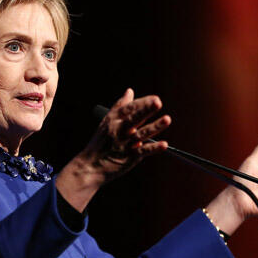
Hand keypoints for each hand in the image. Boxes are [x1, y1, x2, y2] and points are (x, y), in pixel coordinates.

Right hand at [56, 88, 170, 210]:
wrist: (90, 167)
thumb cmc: (101, 142)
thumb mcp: (107, 122)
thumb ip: (120, 106)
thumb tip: (130, 91)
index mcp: (113, 120)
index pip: (128, 108)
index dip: (142, 103)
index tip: (155, 98)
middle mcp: (119, 131)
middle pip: (134, 118)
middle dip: (145, 110)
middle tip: (157, 102)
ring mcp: (125, 144)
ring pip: (142, 133)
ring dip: (155, 126)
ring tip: (167, 119)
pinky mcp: (130, 157)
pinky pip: (144, 151)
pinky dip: (154, 148)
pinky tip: (164, 144)